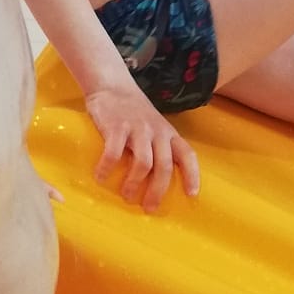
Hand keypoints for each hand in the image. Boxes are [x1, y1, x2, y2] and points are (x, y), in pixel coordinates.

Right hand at [86, 80, 199, 210]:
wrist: (113, 85)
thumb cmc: (134, 111)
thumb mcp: (154, 126)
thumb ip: (158, 146)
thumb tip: (157, 179)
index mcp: (169, 134)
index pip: (187, 155)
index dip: (192, 175)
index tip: (192, 194)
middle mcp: (157, 132)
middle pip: (164, 167)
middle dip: (158, 191)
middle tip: (149, 208)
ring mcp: (137, 129)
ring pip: (143, 163)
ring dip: (134, 184)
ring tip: (126, 196)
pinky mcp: (116, 127)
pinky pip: (113, 153)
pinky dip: (107, 169)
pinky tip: (100, 178)